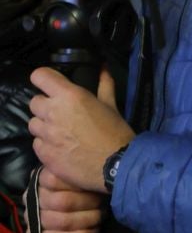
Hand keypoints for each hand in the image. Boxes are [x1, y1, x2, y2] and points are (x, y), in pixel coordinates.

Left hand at [26, 68, 128, 191]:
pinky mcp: (43, 153)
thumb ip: (104, 84)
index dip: (44, 79)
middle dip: (45, 106)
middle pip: (34, 101)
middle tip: (60, 113)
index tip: (50, 84)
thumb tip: (103, 67)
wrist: (116, 165)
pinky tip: (61, 148)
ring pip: (33, 124)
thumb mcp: (111, 105)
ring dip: (44, 126)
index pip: (40, 76)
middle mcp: (53, 112)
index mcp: (70, 96)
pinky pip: (36, 143)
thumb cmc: (116, 132)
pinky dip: (45, 144)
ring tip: (60, 133)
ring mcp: (46, 134)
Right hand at [34, 170, 103, 232]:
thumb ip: (79, 166)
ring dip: (87, 220)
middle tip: (102, 203)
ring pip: (61, 221)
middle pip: (62, 202)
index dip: (81, 184)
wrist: (80, 210)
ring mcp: (34, 218)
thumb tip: (91, 161)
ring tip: (100, 216)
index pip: (54, 180)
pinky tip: (92, 232)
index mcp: (43, 179)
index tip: (98, 185)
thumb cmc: (87, 185)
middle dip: (89, 203)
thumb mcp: (84, 171)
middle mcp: (34, 197)